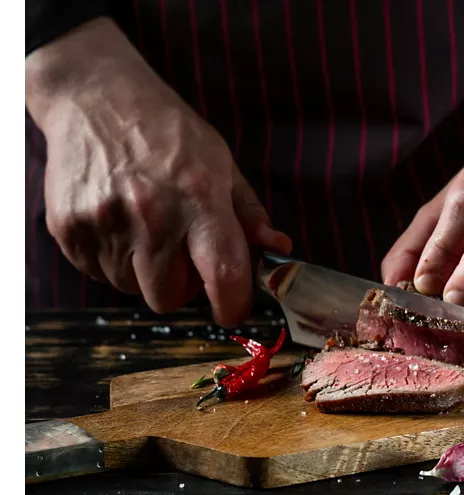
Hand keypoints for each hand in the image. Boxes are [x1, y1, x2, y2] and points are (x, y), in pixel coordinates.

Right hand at [26, 19, 291, 325]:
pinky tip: (118, 222)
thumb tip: (279, 248)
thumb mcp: (221, 163)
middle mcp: (150, 214)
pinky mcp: (67, 228)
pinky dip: (112, 260)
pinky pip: (98, 274)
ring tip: (146, 228)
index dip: (233, 305)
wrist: (95, 97)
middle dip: (182, 286)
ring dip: (145, 273)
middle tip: (182, 253)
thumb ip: (250, 214)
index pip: (223, 273)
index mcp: (198, 197)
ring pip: (132, 289)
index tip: (234, 310)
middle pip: (169, 298)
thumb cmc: (168, 132)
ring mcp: (103, 222)